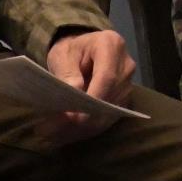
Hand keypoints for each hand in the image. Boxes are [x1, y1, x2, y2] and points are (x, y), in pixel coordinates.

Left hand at [43, 29, 138, 145]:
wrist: (83, 51)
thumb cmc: (72, 50)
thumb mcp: (63, 55)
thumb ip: (68, 71)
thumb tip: (75, 91)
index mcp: (111, 46)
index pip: (107, 77)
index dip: (93, 98)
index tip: (74, 116)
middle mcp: (126, 66)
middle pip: (110, 97)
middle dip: (84, 117)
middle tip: (53, 129)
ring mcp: (128, 84)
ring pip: (110, 112)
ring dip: (84, 127)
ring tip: (54, 133)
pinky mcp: (124, 99)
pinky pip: (109, 119)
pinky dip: (88, 129)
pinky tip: (67, 134)